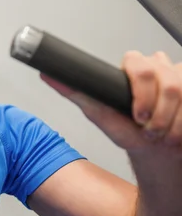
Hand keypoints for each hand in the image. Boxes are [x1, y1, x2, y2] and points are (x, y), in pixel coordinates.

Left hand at [42, 51, 181, 154]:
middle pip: (166, 79)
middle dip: (159, 112)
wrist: (157, 153)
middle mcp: (161, 68)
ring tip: (161, 133)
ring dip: (173, 122)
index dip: (141, 90)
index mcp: (135, 69)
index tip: (138, 115)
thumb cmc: (129, 132)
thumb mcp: (99, 114)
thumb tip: (47, 73)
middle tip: (149, 128)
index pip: (139, 62)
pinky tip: (178, 133)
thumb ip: (76, 91)